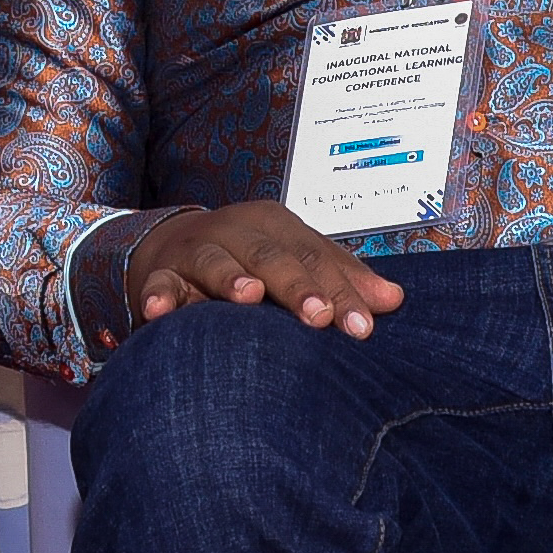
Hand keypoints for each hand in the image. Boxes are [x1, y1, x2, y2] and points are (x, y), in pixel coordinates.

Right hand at [120, 200, 402, 339]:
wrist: (170, 245)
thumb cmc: (247, 257)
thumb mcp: (293, 258)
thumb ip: (339, 278)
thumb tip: (394, 300)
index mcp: (276, 225)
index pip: (315, 256)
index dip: (341, 290)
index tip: (363, 327)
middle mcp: (237, 230)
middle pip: (271, 256)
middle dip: (297, 286)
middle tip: (320, 317)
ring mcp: (196, 250)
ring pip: (216, 261)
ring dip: (232, 278)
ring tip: (250, 296)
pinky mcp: (160, 275)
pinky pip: (158, 285)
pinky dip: (158, 296)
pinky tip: (159, 312)